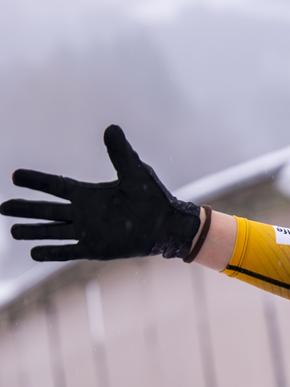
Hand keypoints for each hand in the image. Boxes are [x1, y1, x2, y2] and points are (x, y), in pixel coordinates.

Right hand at [1, 124, 199, 260]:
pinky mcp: (96, 248)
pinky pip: (68, 250)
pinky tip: (34, 252)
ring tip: (13, 230)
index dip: (36, 181)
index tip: (14, 176)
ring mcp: (88, 231)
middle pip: (47, 210)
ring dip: (34, 232)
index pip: (56, 185)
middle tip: (2, 208)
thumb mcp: (135, 172)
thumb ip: (120, 153)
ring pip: (53, 231)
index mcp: (89, 194)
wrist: (169, 225)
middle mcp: (83, 212)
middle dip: (25, 209)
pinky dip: (52, 252)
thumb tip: (111, 128)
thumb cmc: (154, 197)